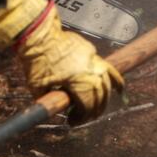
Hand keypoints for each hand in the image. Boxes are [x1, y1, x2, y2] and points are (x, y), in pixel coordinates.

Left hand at [13, 3, 123, 122]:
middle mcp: (91, 71)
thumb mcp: (38, 88)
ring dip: (105, 96)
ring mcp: (93, 59)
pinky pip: (107, 67)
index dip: (82, 117)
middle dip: (94, 109)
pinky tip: (119, 87)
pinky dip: (114, 79)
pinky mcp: (91, 51)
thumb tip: (55, 109)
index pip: (88, 106)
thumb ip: (50, 100)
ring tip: (101, 106)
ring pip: (107, 82)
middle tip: (85, 116)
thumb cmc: (37, 62)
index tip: (72, 121)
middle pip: (100, 95)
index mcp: (79, 83)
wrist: (39, 35)